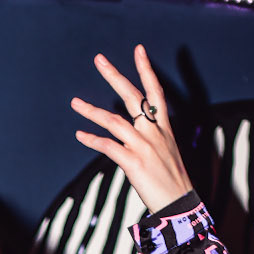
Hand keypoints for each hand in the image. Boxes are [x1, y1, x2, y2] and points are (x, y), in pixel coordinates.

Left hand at [70, 45, 192, 214]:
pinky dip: (92, 140)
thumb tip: (133, 133)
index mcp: (163, 128)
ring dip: (91, 111)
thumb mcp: (165, 153)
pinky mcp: (133, 162)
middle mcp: (154, 132)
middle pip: (132, 97)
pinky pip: (108, 147)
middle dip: (114, 76)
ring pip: (114, 120)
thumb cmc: (171, 181)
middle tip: (99, 60)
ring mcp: (143, 146)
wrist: (178, 204)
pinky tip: (80, 135)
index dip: (147, 70)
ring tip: (75, 103)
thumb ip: (150, 139)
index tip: (138, 50)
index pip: (155, 92)